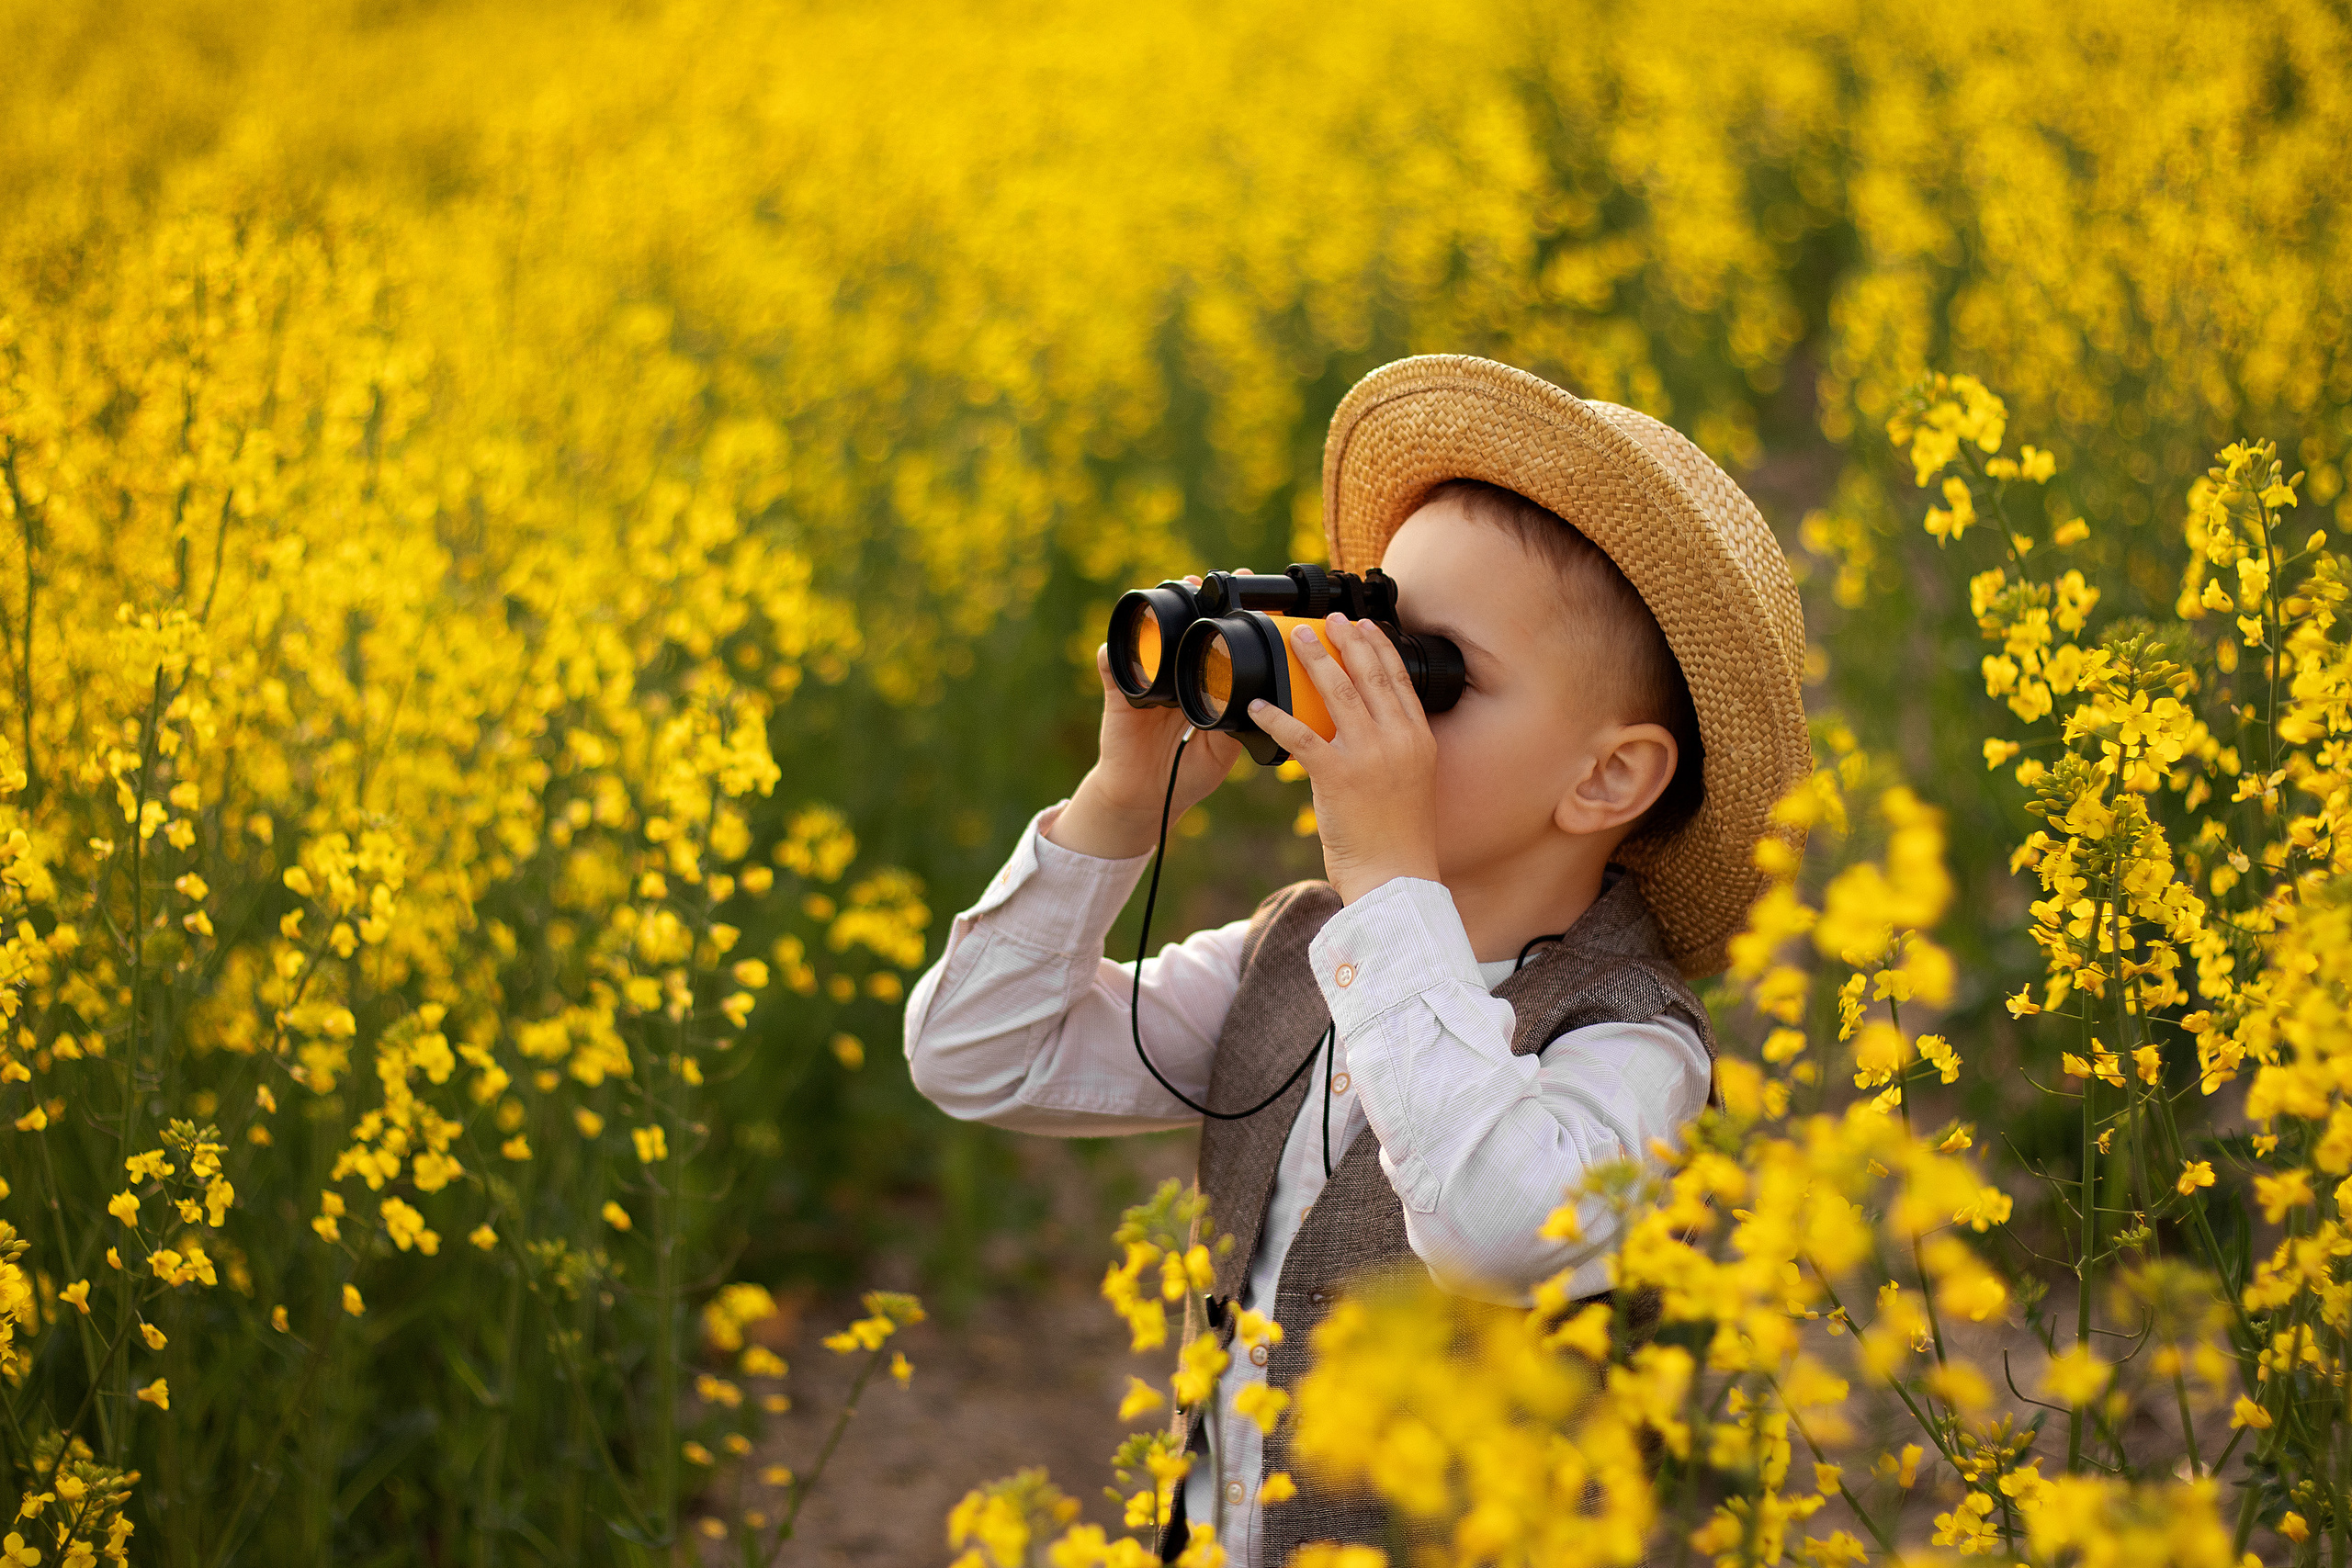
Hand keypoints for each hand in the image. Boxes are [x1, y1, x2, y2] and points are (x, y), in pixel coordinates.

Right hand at [1048, 578, 1244, 859]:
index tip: (1246, 591)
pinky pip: (1112, 670)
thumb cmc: (1185, 776)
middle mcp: (1174, 678)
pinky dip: (1111, 657)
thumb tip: (1253, 696)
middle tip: (1206, 579)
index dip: (1227, 620)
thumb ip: (1233, 722)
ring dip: (1159, 616)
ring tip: (1175, 593)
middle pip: (1182, 631)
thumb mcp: (1222, 751)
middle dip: (1194, 601)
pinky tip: (1116, 646)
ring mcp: (1146, 684)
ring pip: (1151, 641)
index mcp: (1200, 688)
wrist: (1146, 801)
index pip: (1214, 647)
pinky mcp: (1120, 697)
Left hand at [1249, 615, 1439, 902]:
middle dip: (1346, 640)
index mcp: (1418, 739)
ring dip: (1314, 660)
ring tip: (1296, 638)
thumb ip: (1394, 749)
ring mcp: (1368, 756)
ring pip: (1338, 692)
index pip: (1398, 680)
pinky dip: (1276, 717)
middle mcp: (1397, 740)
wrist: (1395, 877)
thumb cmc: (1400, 838)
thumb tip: (1364, 727)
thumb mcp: (1410, 782)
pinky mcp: (1337, 776)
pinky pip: (1300, 736)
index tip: (1365, 625)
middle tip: (1328, 619)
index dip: (1379, 647)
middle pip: (1369, 675)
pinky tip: (1258, 705)